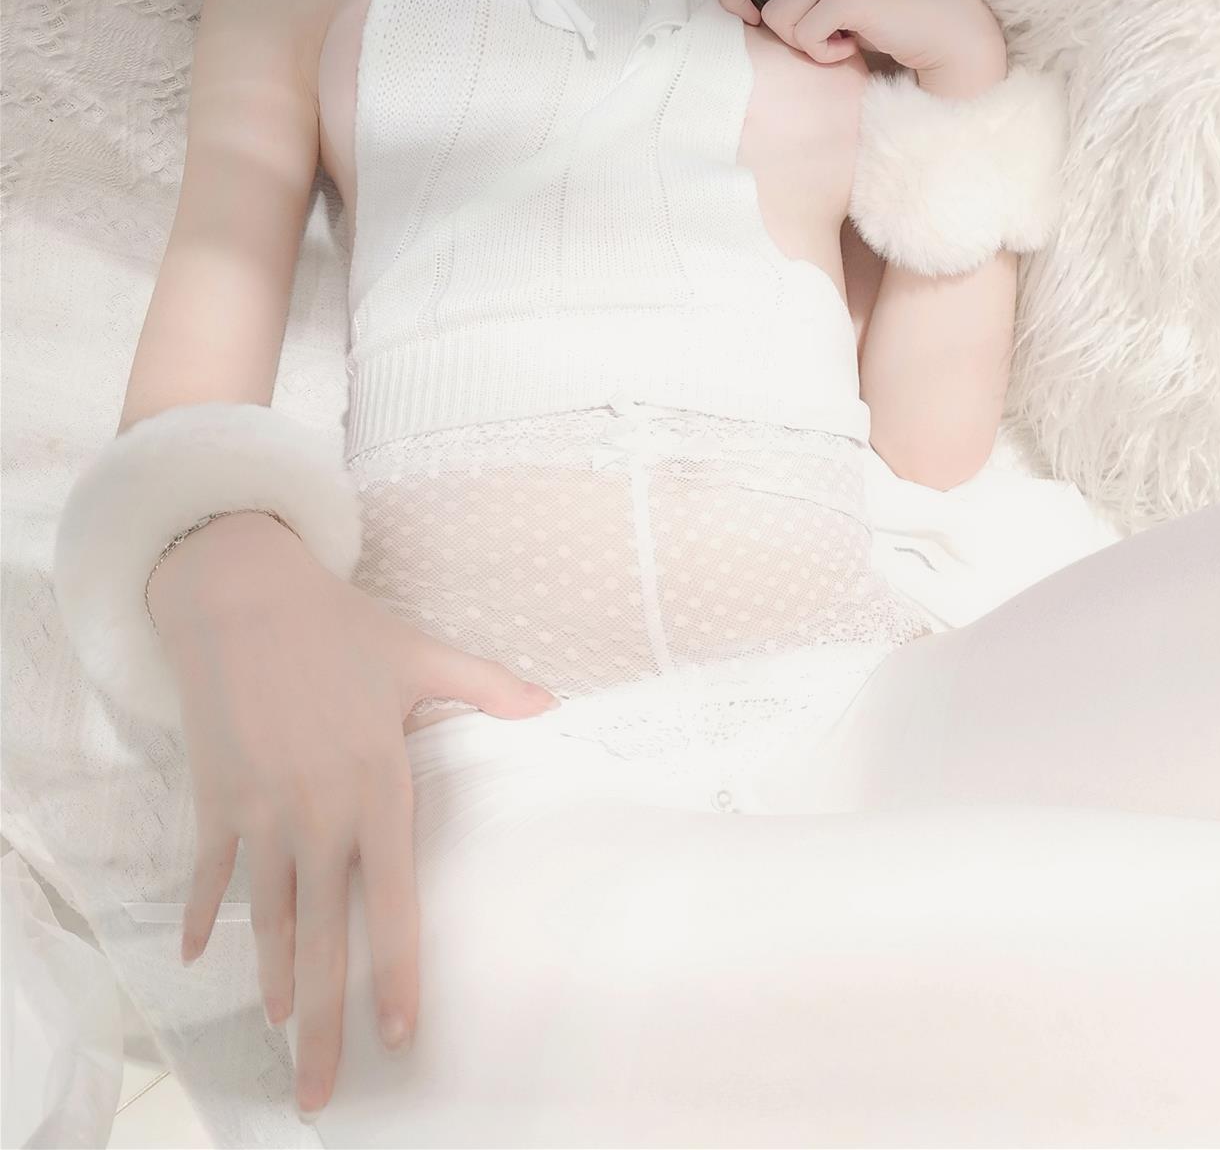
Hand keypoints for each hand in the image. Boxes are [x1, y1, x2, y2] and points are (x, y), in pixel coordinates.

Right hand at [150, 515, 559, 1117]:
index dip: (396, 972)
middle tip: (323, 1091)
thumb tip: (551, 704)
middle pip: (321, 936)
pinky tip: (203, 959)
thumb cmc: (339, 626)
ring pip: (267, 917)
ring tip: (281, 1033)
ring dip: (272, 980)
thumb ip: (485, 687)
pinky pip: (211, 873)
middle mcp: (318, 811)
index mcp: (376, 784)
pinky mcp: (215, 798)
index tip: (400, 1034)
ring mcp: (260, 809)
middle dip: (323, 1019)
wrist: (242, 594)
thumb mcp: (419, 654)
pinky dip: (206, 915)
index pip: (393, 900)